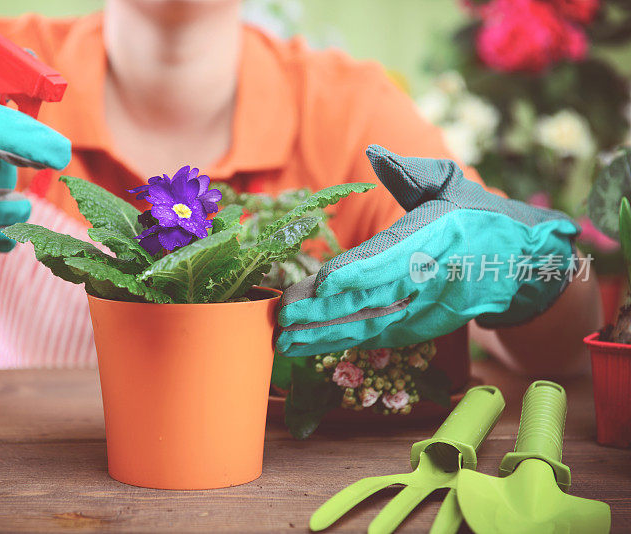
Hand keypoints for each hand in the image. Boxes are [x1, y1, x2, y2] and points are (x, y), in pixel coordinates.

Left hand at [277, 145, 578, 356]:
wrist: (522, 265)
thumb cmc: (478, 216)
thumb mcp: (451, 183)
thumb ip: (410, 172)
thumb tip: (373, 153)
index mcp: (438, 237)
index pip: (392, 257)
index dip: (358, 273)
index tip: (323, 282)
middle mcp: (431, 278)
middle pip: (373, 298)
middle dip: (324, 310)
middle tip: (281, 317)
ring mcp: (428, 309)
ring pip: (371, 325)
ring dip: (325, 335)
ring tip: (285, 341)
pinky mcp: (423, 327)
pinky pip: (379, 337)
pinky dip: (343, 342)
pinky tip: (310, 345)